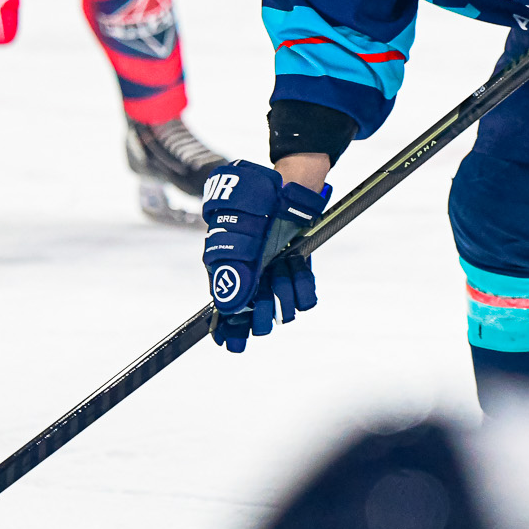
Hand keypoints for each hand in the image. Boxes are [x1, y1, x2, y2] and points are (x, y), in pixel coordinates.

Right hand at [201, 161, 330, 353]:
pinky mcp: (296, 266)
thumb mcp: (241, 235)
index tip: (234, 345)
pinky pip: (303, 293)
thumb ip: (234, 271)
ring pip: (281, 306)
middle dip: (262, 313)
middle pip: (254, 315)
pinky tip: (298, 271)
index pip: (225, 310)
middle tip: (266, 303)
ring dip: (284, 294)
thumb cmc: (255, 202)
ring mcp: (273, 271)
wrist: (289, 183)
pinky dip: (303, 287)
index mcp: (227, 269)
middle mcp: (250, 275)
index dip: (229, 330)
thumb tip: (230, 307)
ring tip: (284, 271)